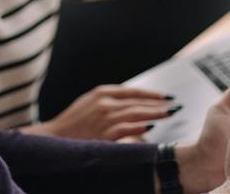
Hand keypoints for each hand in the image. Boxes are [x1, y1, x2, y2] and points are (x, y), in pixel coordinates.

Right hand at [21, 85, 177, 140]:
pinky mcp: (103, 133)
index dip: (151, 93)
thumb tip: (132, 105)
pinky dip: (140, 126)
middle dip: (158, 103)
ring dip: (155, 113)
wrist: (54, 137)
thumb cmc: (72, 123)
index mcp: (100, 92)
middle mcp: (103, 102)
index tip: (167, 96)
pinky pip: (126, 129)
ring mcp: (103, 118)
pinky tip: (152, 126)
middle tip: (175, 105)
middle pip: (137, 101)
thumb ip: (108, 102)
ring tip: (170, 113)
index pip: (132, 91)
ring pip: (136, 113)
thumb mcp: (88, 104)